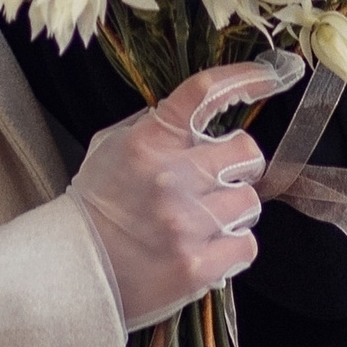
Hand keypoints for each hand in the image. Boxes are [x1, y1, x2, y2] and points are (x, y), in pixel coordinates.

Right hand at [67, 65, 279, 332]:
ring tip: (203, 222)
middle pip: (246, 152)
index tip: (272, 75)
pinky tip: (207, 249)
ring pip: (249, 202)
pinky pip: (246, 244)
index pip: (204, 94)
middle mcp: (170, 177)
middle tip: (217, 180)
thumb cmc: (96, 207)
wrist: (73, 271)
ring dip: (232, 210)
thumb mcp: (110, 149)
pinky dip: (231, 247)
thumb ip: (152, 128)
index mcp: (147, 142)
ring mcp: (186, 223)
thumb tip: (199, 118)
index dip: (244, 80)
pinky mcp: (197, 265)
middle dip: (238, 166)